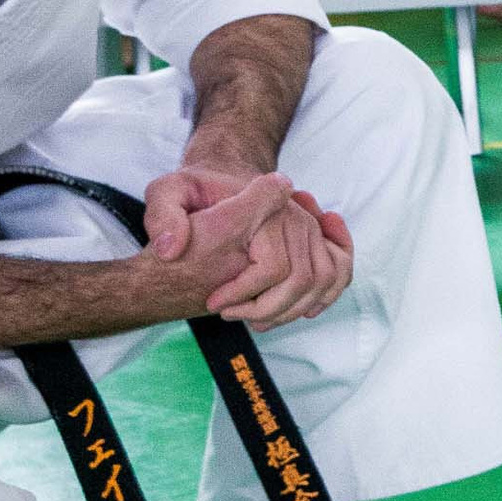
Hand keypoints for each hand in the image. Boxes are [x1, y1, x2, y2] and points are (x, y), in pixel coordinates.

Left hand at [147, 162, 353, 326]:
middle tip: (230, 315)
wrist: (219, 182)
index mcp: (268, 204)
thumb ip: (162, 215)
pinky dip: (324, 296)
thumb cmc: (195, 192)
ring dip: (291, 310)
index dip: (242, 292)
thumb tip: (173, 248)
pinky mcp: (318, 237)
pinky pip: (339, 272)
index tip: (213, 303)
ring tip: (258, 318)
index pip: (272, 267)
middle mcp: (298, 215)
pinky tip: (298, 310)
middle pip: (302, 280)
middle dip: (267, 309)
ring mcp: (313, 227)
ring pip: (323, 282)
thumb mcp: (167, 192)